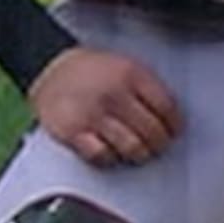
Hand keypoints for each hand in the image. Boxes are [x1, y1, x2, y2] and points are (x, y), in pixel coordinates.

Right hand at [27, 47, 181, 166]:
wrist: (49, 68)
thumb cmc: (90, 71)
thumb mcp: (124, 65)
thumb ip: (147, 88)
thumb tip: (172, 118)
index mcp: (131, 74)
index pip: (167, 108)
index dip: (174, 125)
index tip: (174, 132)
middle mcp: (114, 94)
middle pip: (152, 132)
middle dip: (159, 144)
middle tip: (157, 146)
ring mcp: (93, 114)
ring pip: (132, 148)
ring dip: (139, 155)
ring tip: (138, 152)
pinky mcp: (74, 132)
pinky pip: (102, 156)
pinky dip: (110, 158)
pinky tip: (110, 150)